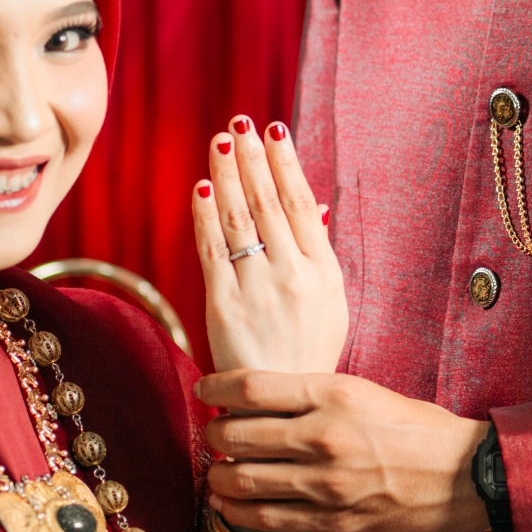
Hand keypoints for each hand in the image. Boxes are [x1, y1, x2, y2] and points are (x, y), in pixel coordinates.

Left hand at [193, 119, 347, 374]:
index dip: (286, 164)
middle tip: (241, 122)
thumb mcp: (331, 303)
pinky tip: (201, 188)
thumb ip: (318, 252)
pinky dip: (205, 217)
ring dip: (227, 176)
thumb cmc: (307, 352)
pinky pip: (212, 253)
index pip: (302, 204)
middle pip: (269, 204)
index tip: (275, 130)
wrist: (282, 409)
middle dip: (253, 159)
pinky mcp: (223, 307)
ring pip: (239, 220)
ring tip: (220, 141)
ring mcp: (257, 291)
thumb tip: (316, 206)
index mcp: (324, 272)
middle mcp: (293, 276)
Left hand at [195, 367, 488, 531]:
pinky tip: (231, 507)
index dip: (215, 388)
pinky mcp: (332, 522)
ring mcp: (326, 485)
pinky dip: (238, 514)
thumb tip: (259, 402)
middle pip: (237, 435)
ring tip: (217, 474)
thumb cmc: (418, 430)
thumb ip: (313, 397)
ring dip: (218, 479)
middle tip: (213, 436)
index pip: (251, 387)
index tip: (204, 390)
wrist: (466, 476)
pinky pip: (267, 521)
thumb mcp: (365, 392)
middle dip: (214, 436)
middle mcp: (324, 437)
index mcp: (334, 395)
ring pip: (243, 482)